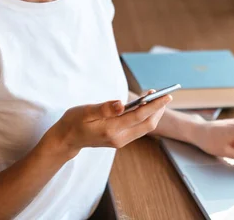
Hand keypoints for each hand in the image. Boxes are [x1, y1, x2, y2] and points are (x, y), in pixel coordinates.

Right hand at [44, 91, 171, 158]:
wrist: (67, 139)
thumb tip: (122, 104)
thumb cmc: (74, 121)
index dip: (154, 106)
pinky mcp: (121, 139)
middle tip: (163, 93)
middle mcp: (119, 138)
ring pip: (145, 127)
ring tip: (155, 97)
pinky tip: (145, 105)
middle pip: (148, 124)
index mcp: (111, 130)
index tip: (166, 95)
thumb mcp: (85, 111)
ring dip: (153, 112)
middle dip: (158, 109)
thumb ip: (104, 108)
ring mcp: (121, 141)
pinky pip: (139, 128)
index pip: (139, 117)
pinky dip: (146, 116)